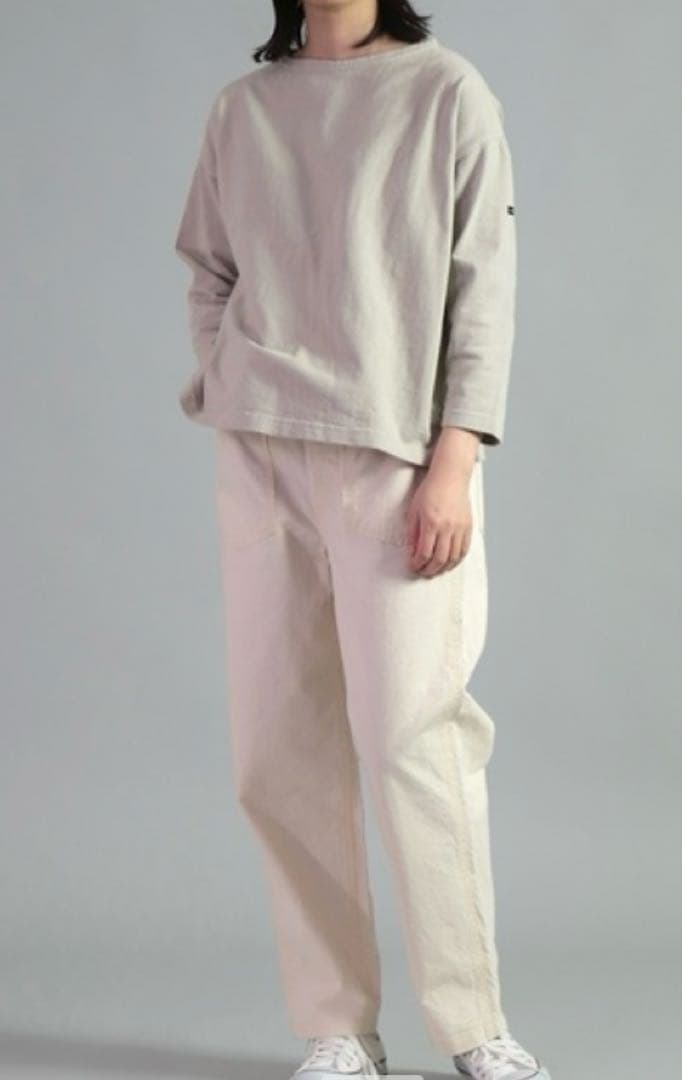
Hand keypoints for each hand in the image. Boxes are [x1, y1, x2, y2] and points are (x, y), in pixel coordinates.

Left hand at [405, 426, 479, 576]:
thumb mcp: (414, 510)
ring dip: (443, 568)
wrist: (450, 477)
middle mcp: (447, 527)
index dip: (417, 564)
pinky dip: (456, 561)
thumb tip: (412, 552)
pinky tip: (449, 564)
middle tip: (422, 573)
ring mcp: (460, 528)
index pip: (424, 552)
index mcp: (431, 523)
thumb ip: (412, 533)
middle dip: (429, 570)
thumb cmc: (430, 491)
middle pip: (439, 559)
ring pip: (453, 557)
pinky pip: (464, 550)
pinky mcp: (468, 527)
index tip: (413, 566)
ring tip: (435, 571)